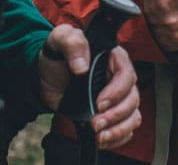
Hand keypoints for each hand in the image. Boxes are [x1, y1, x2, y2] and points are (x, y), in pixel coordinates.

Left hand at [38, 26, 140, 149]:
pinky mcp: (110, 113)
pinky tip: (102, 139)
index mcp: (112, 57)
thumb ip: (72, 43)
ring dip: (118, 129)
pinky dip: (118, 137)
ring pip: (132, 114)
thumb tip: (82, 66)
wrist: (44, 77)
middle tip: (95, 123)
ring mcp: (116, 97)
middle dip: (116, 115)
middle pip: (132, 98)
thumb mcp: (60, 39)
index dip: (116, 91)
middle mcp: (118, 77)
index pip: (126, 74)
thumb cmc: (56, 54)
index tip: (99, 103)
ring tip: (99, 135)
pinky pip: (125, 127)